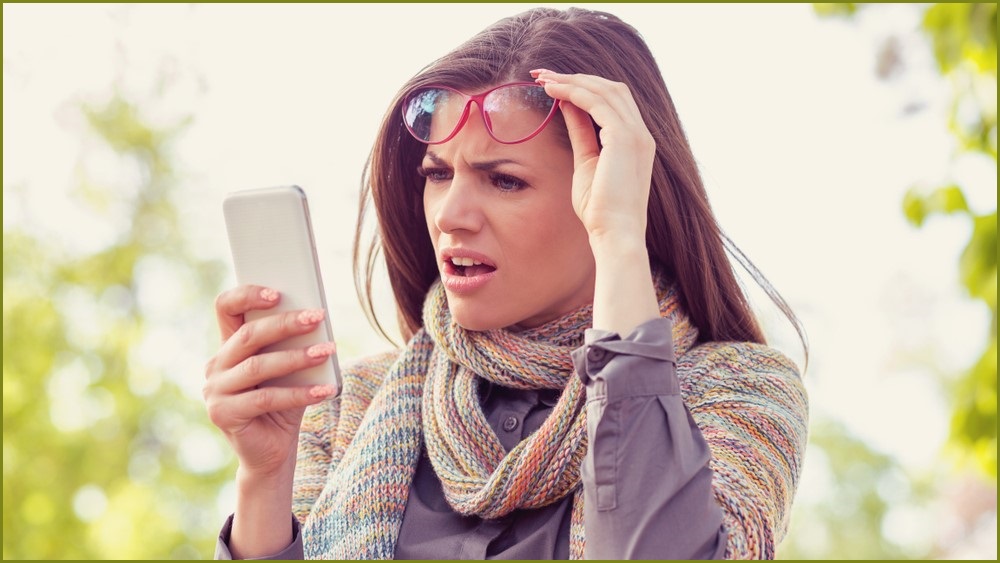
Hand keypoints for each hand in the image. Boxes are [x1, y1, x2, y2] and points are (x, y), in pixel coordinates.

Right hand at [203, 285, 336, 480]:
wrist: (272, 452)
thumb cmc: (283, 404)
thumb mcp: (288, 370)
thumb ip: (291, 346)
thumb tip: (315, 319)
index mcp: (228, 347)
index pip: (226, 308)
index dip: (247, 295)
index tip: (278, 292)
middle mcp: (215, 366)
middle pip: (248, 335)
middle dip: (285, 324)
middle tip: (317, 317)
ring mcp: (215, 391)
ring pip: (258, 366)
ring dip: (296, 357)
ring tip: (327, 350)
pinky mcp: (223, 415)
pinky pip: (266, 399)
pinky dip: (299, 393)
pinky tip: (325, 390)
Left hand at [531, 69, 655, 244]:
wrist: (615, 233)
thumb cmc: (600, 210)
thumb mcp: (587, 163)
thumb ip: (581, 133)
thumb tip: (567, 107)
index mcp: (636, 141)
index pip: (613, 101)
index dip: (584, 87)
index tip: (555, 85)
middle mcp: (641, 133)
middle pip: (611, 88)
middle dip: (576, 77)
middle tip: (543, 75)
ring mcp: (636, 134)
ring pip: (603, 90)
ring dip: (571, 80)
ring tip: (543, 79)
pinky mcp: (624, 138)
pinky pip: (596, 102)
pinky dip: (573, 92)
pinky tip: (552, 92)